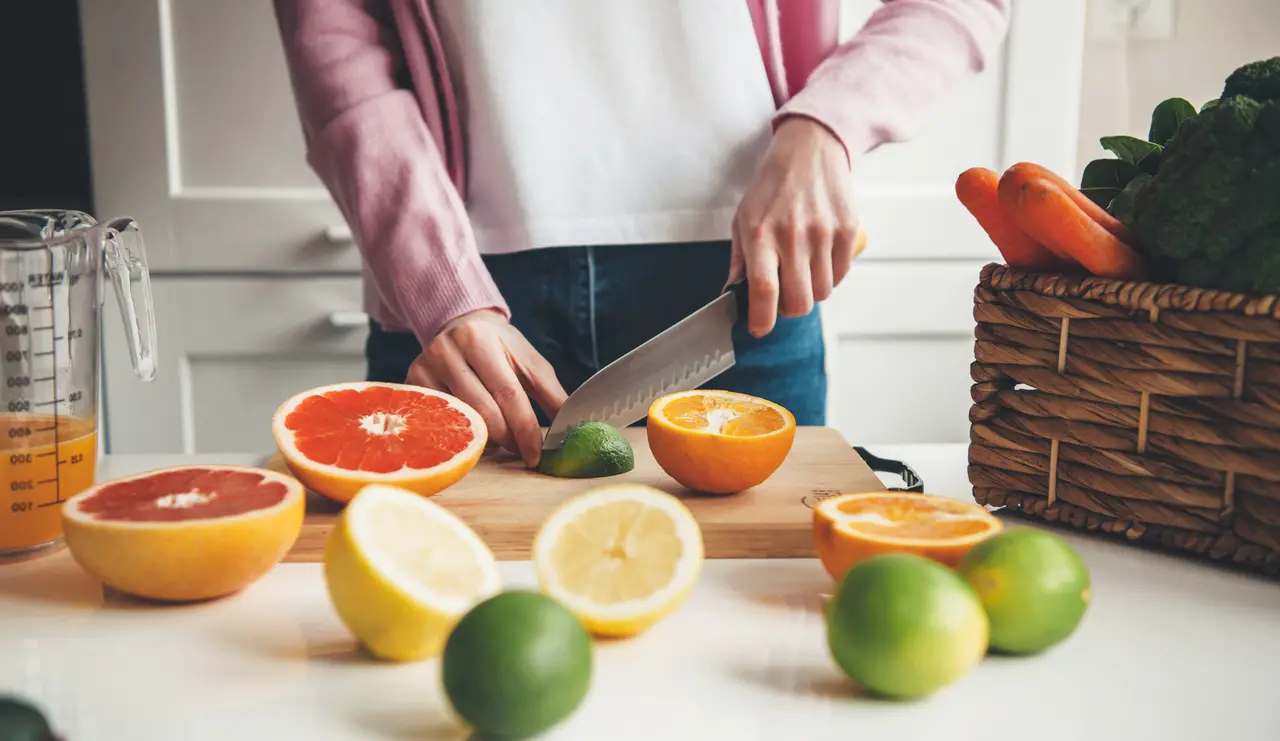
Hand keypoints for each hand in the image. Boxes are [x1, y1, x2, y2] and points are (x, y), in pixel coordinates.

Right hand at [406, 309, 566, 466]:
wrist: (461, 325)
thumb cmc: (500, 347)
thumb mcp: (529, 361)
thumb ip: (550, 393)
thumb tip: (568, 428)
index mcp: (480, 340)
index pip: (507, 394)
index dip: (524, 429)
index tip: (536, 454)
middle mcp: (446, 351)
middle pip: (481, 411)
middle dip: (508, 439)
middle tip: (523, 452)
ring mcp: (423, 368)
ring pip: (459, 421)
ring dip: (487, 440)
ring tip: (504, 442)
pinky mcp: (410, 384)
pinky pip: (439, 422)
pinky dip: (462, 435)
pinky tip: (476, 436)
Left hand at [729, 117, 862, 336]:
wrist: (809, 151)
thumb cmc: (771, 187)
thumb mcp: (743, 219)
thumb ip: (738, 261)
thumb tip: (731, 295)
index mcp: (761, 235)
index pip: (764, 290)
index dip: (762, 319)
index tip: (758, 328)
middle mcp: (793, 236)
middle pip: (799, 302)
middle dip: (789, 309)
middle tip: (784, 295)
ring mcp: (824, 233)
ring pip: (822, 292)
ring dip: (811, 290)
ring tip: (802, 267)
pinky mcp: (848, 230)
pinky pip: (841, 275)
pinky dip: (830, 275)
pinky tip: (819, 256)